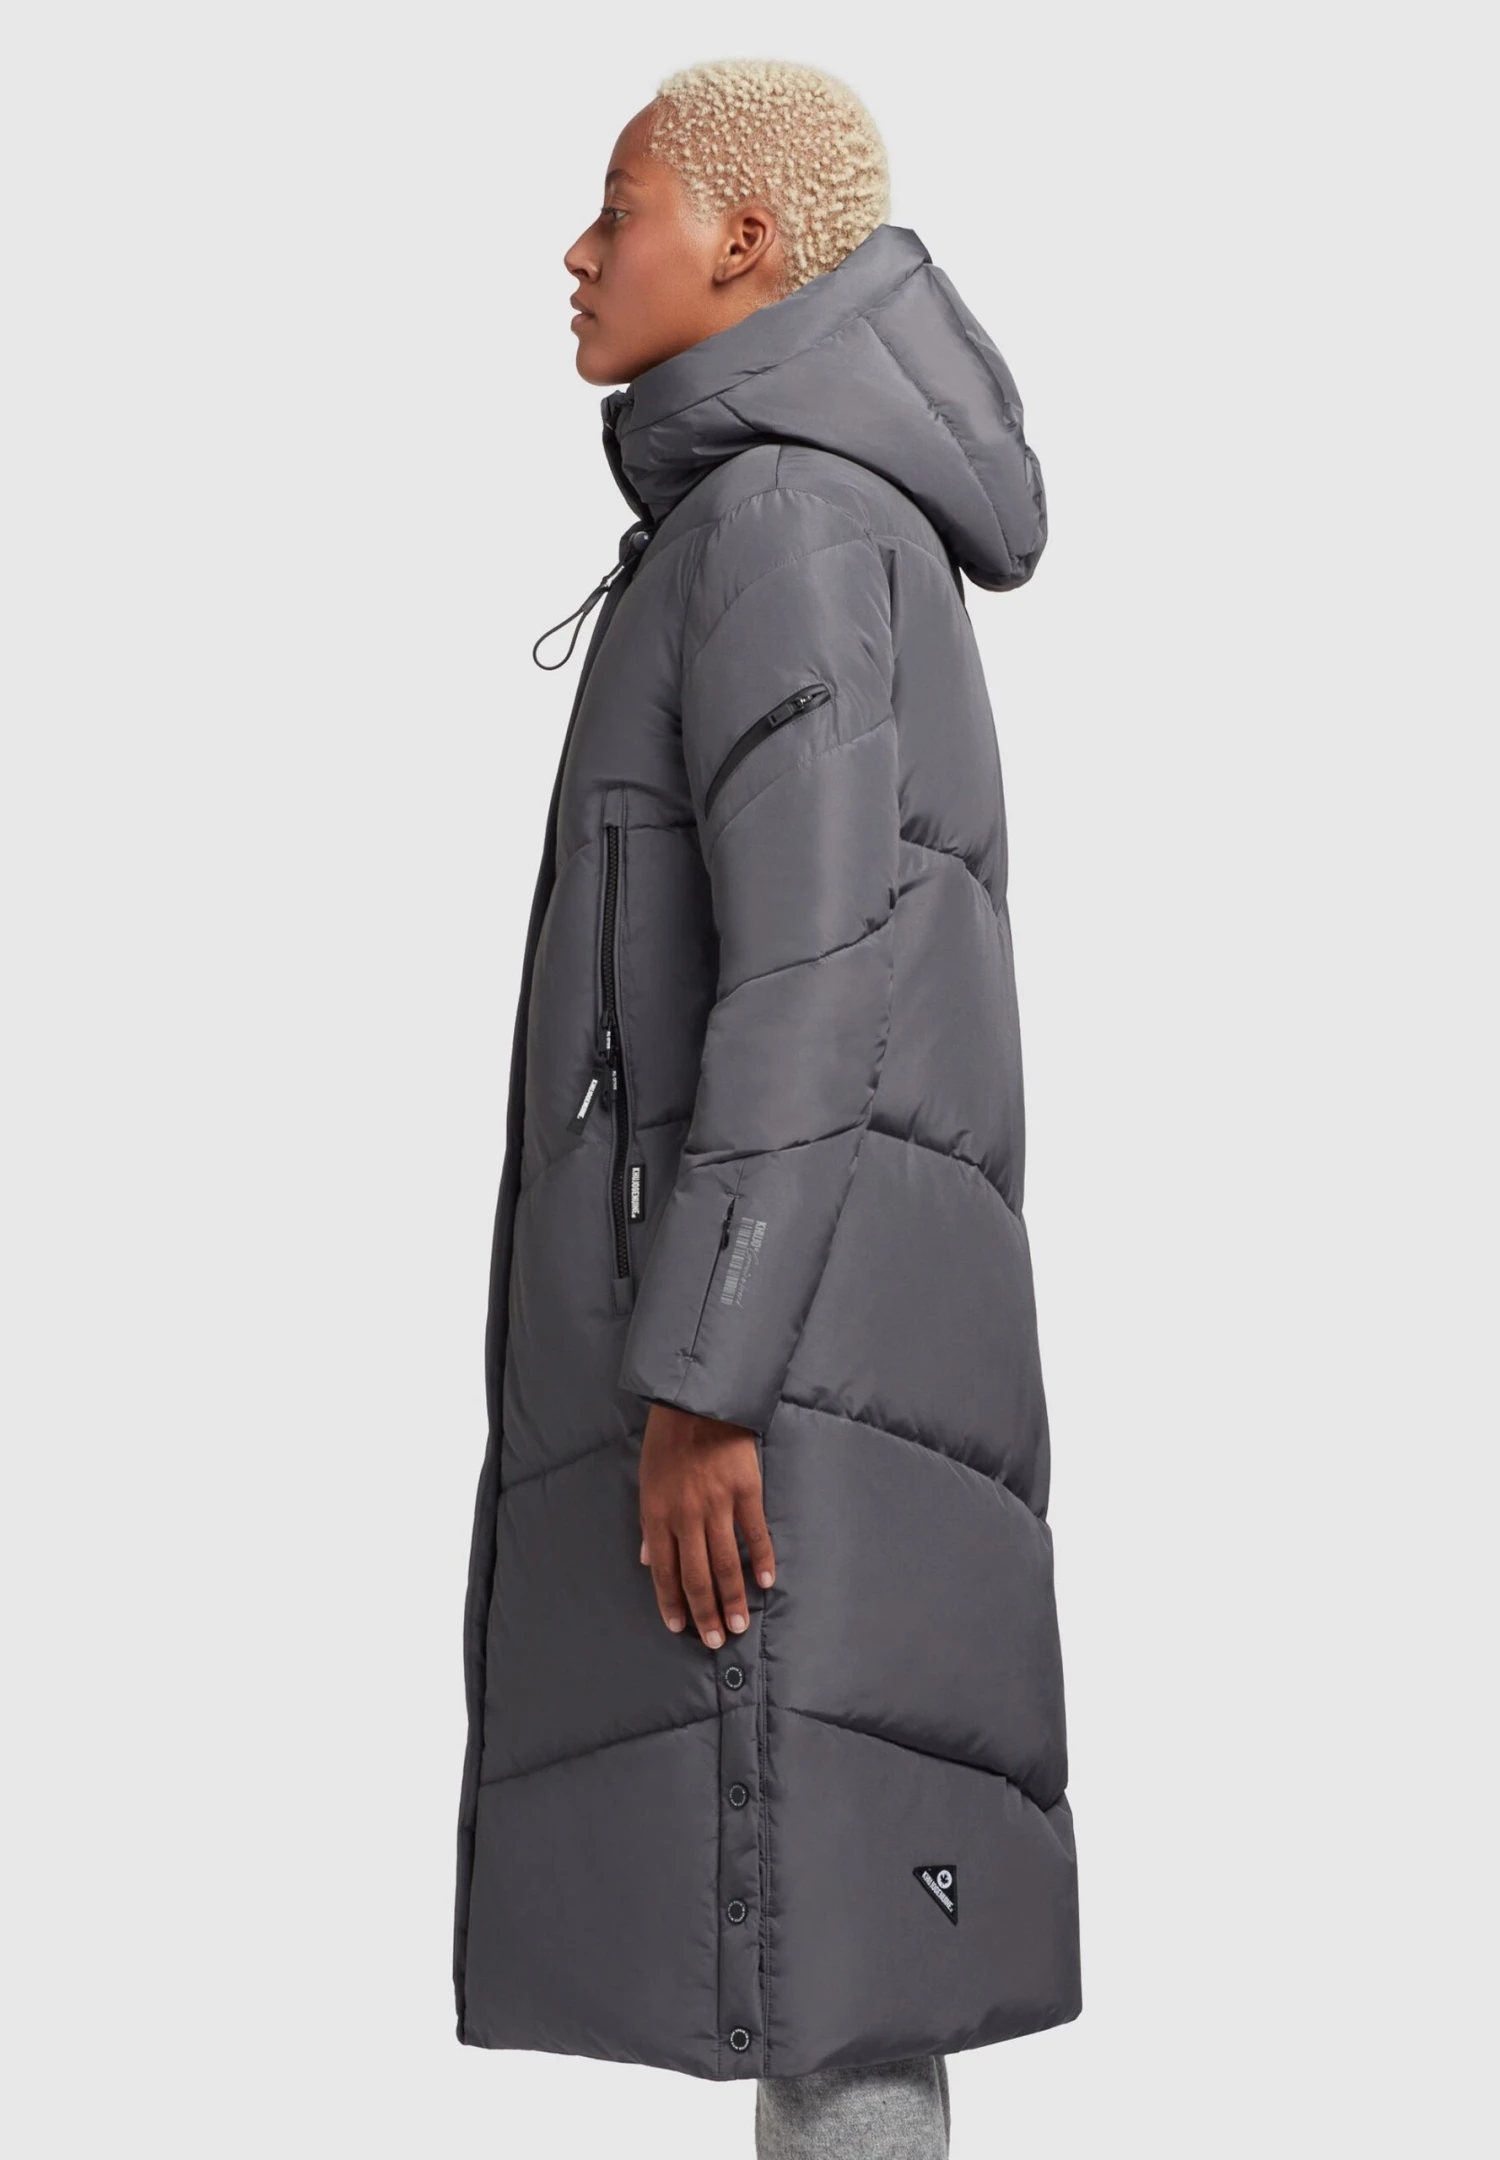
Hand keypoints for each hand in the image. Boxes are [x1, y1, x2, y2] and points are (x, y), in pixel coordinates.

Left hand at [637, 1400, 775, 1647]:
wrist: (696, 1404)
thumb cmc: (667, 1442)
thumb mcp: (646, 1482)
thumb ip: (650, 1525)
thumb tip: (648, 1561)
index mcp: (657, 1515)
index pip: (664, 1571)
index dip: (672, 1602)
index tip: (680, 1627)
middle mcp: (685, 1516)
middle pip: (695, 1576)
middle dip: (705, 1612)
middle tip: (716, 1640)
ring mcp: (716, 1505)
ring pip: (724, 1563)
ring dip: (732, 1598)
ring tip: (739, 1625)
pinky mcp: (745, 1491)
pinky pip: (754, 1534)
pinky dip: (761, 1560)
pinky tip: (765, 1582)